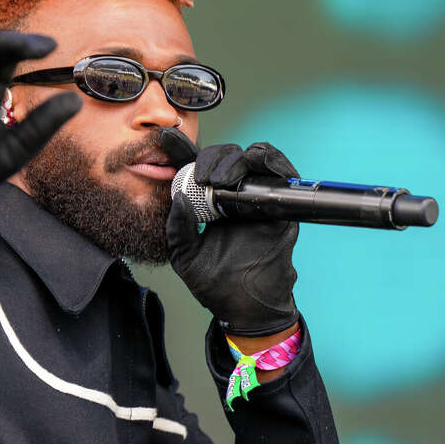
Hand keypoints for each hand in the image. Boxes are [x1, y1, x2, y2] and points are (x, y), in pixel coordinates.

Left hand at [160, 128, 300, 336]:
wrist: (244, 307)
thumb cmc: (213, 284)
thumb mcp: (184, 255)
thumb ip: (176, 228)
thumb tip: (177, 198)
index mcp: (209, 203)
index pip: (197, 168)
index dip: (181, 149)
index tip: (161, 137)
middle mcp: (234, 196)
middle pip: (227, 157)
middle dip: (212, 158)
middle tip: (202, 177)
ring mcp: (259, 199)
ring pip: (254, 158)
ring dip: (237, 160)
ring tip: (221, 179)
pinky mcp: (282, 207)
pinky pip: (282, 173)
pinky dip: (272, 161)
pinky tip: (256, 165)